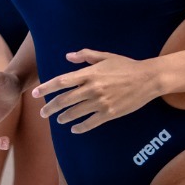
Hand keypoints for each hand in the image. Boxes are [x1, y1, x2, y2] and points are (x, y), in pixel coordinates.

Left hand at [35, 50, 162, 132]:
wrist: (149, 78)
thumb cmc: (126, 66)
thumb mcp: (106, 56)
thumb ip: (85, 55)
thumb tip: (68, 56)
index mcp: (89, 74)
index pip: (61, 82)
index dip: (46, 88)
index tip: (34, 94)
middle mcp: (92, 88)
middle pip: (64, 100)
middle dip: (50, 108)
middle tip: (43, 113)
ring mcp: (101, 102)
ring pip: (75, 113)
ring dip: (63, 117)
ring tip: (58, 120)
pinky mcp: (110, 112)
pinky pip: (90, 123)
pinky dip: (80, 127)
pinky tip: (74, 129)